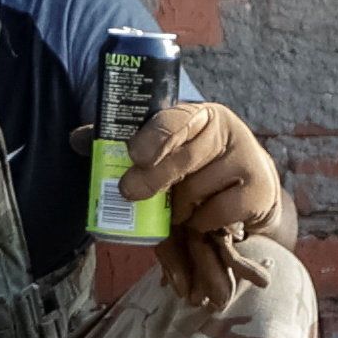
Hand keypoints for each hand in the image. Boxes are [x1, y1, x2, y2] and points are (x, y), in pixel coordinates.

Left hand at [67, 105, 285, 310]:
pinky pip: (218, 212)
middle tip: (130, 193)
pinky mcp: (260, 189)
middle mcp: (226, 130)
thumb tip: (77, 139)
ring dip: (180, 208)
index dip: (153, 137)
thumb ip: (126, 146)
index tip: (134, 155)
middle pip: (185, 157)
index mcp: (199, 115)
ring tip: (179, 209)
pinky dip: (203, 222)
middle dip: (154, 179)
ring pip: (198, 190)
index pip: (176, 119)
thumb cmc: (198, 170)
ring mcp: (247, 158)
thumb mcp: (166, 154)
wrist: (251, 192)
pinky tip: (203, 219)